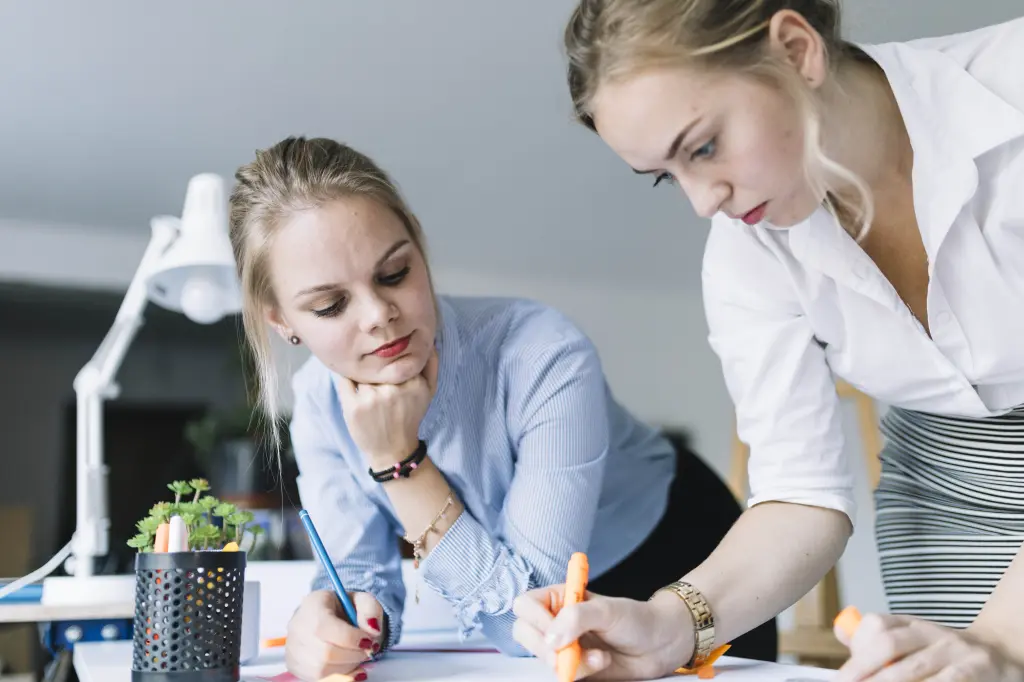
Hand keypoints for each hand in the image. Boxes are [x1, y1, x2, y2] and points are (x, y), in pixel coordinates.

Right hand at [285, 590, 384, 680]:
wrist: (332, 615)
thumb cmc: (347, 608)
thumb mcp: (363, 600)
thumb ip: (371, 611)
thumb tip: (373, 631)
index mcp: (313, 604)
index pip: (325, 627)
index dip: (350, 639)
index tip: (369, 641)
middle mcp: (298, 626)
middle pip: (324, 652)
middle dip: (353, 655)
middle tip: (368, 650)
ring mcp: (293, 647)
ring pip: (321, 668)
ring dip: (348, 666)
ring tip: (358, 655)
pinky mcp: (295, 664)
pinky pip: (318, 677)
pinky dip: (340, 675)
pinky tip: (350, 665)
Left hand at [339, 350, 438, 464]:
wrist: (394, 450)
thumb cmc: (411, 417)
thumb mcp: (429, 392)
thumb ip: (431, 365)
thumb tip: (429, 340)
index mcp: (413, 383)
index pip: (396, 355)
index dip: (390, 358)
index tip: (390, 365)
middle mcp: (392, 389)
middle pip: (378, 361)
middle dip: (376, 365)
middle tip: (376, 375)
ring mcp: (371, 398)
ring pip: (362, 369)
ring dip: (361, 373)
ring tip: (367, 386)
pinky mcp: (353, 407)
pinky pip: (344, 380)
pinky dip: (346, 379)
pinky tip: (353, 387)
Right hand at [512, 585, 694, 679]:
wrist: (660, 644)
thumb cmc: (637, 618)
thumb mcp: (607, 610)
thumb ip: (576, 617)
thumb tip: (550, 638)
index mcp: (560, 598)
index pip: (526, 605)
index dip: (535, 619)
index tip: (554, 630)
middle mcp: (557, 621)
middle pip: (526, 635)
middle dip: (548, 648)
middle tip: (569, 650)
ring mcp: (564, 646)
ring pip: (545, 659)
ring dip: (572, 661)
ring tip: (599, 654)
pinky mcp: (574, 667)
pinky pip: (563, 675)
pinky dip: (581, 672)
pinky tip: (601, 661)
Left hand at [836, 613, 1023, 681]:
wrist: (1001, 654)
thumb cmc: (947, 653)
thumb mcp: (914, 640)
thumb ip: (879, 640)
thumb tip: (842, 633)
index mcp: (912, 624)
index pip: (877, 625)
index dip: (857, 649)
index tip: (843, 676)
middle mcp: (932, 633)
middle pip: (890, 644)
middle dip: (865, 669)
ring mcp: (955, 650)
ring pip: (916, 668)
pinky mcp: (978, 668)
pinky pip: (948, 681)